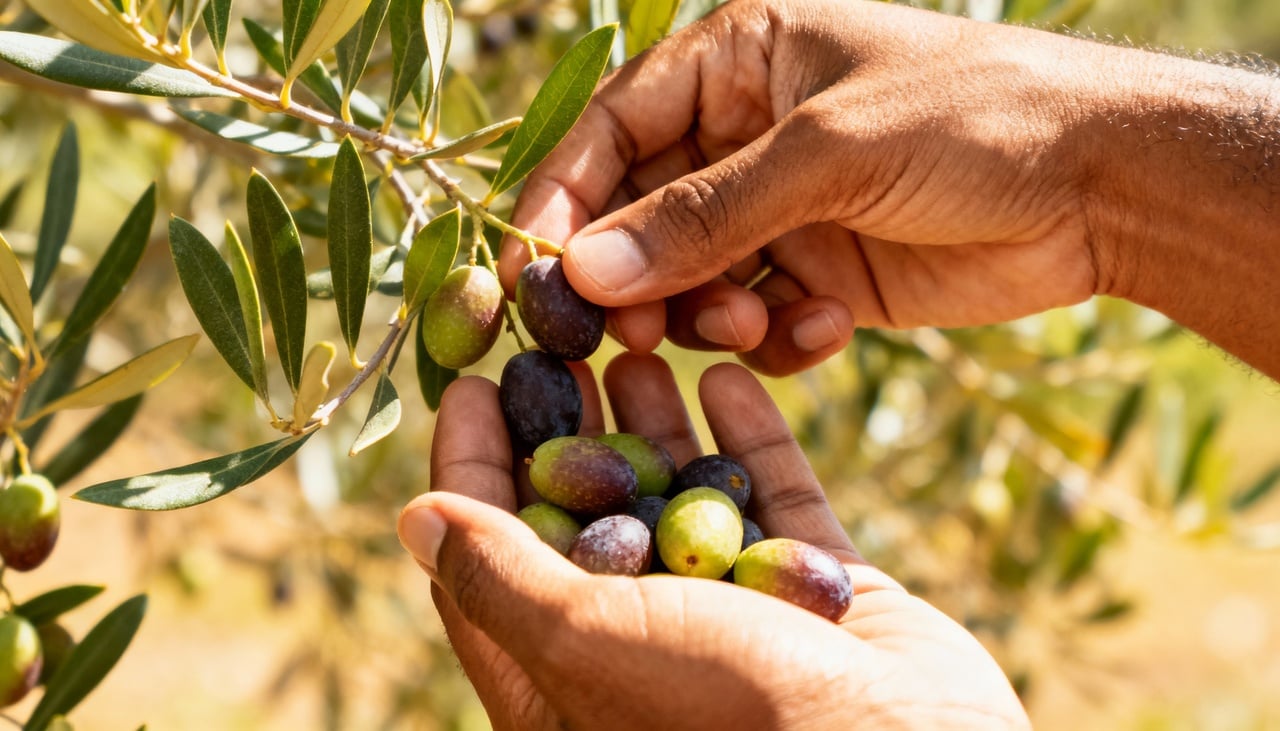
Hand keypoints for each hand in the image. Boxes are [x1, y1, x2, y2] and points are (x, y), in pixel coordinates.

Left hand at [398, 353, 1028, 728]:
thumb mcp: (590, 644)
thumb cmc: (728, 716)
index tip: (469, 382)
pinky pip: (770, 496)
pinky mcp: (811, 589)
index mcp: (565, 675)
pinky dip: (746, 437)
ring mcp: (733, 611)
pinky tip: (725, 375)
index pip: (492, 555)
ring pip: (679, 492)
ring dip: (656, 417)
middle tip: (556, 338)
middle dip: (568, 422)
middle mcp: (644, 641)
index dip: (473, 466)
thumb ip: (501, 578)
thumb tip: (414, 517)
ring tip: (636, 338)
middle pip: (586, 511)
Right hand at [499, 0, 1279, 378]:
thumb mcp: (826, 154)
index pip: (611, 131)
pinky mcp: (817, 277)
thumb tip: (584, 275)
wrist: (1099, 186)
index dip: (566, 200)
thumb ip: (703, 215)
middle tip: (634, 331)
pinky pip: (753, 321)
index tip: (536, 272)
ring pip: (690, 281)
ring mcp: (780, 212)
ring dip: (708, 312)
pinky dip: (773, 338)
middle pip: (638, 217)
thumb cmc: (968, 119)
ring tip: (758, 319)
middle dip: (636, 276)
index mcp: (734, 63)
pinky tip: (828, 328)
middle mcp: (743, 138)